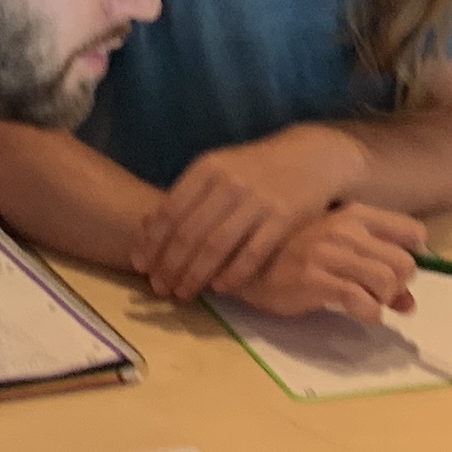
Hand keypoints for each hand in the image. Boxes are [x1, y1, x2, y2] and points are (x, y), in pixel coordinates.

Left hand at [132, 127, 364, 300]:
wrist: (311, 157)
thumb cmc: (255, 169)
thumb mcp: (219, 169)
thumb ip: (187, 195)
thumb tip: (145, 227)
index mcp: (207, 168)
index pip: (170, 211)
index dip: (152, 242)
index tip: (140, 266)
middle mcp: (229, 183)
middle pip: (190, 233)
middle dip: (170, 265)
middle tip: (159, 288)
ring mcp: (257, 201)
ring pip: (216, 246)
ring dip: (195, 275)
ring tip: (183, 293)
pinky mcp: (284, 219)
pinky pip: (252, 254)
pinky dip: (233, 275)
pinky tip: (220, 288)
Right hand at [223, 203, 423, 323]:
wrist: (243, 262)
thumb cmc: (292, 255)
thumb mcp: (337, 251)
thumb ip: (375, 268)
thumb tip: (409, 303)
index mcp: (354, 215)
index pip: (412, 231)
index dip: (416, 257)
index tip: (402, 275)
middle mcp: (345, 229)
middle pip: (404, 263)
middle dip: (399, 286)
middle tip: (381, 294)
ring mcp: (329, 253)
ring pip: (387, 282)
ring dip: (384, 300)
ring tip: (368, 303)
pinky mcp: (315, 279)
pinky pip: (362, 301)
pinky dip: (369, 314)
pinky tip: (359, 314)